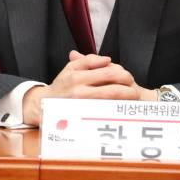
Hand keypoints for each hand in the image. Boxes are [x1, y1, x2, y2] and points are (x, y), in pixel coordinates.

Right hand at [21, 50, 153, 125]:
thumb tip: (107, 60)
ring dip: (127, 102)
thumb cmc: (61, 86)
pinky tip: (122, 110)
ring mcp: (83, 108)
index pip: (109, 73)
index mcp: (77, 77)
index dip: (124, 75)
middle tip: (135, 91)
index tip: (129, 78)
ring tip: (131, 100)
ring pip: (113, 104)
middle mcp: (80, 92)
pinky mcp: (85, 120)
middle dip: (130, 90)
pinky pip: (107, 116)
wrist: (45, 105)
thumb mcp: (70, 68)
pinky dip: (118, 112)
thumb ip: (88, 60)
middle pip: (114, 90)